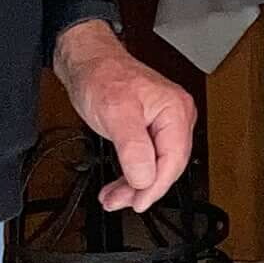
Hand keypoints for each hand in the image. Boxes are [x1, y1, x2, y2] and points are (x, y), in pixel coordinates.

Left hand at [54, 18, 196, 215]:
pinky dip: (132, 173)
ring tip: (114, 197)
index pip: (173, 161)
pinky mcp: (150, 126)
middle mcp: (176, 116)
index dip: (155, 187)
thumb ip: (134, 148)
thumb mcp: (115, 113)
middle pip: (168, 166)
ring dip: (136, 184)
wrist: (87, 60)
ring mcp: (164, 121)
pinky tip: (119, 184)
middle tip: (122, 202)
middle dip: (144, 188)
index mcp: (175, 111)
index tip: (138, 203)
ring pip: (157, 165)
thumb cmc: (102, 75)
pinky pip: (148, 157)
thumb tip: (146, 178)